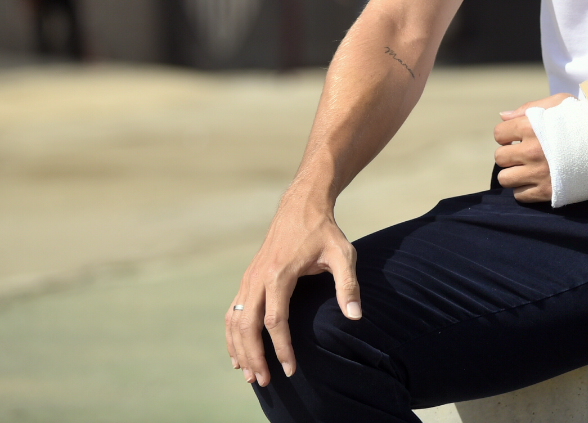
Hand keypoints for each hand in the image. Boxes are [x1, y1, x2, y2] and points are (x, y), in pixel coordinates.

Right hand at [226, 189, 359, 387]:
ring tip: (250, 375)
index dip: (282, 348)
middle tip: (266, 382)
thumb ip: (348, 285)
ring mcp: (249, 277)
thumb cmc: (324, 231)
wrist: (301, 205)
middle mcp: (258, 277)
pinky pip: (233, 311)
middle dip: (255, 356)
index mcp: (279, 274)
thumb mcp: (343, 253)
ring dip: (240, 349)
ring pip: (235, 320)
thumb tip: (355, 316)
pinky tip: (238, 353)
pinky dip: (233, 334)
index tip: (291, 369)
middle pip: (247, 325)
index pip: (275, 321)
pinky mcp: (247, 278)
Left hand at [494, 93, 572, 202]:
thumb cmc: (583, 120)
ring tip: (527, 169)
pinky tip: (537, 180)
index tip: (517, 138)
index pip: (499, 134)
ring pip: (506, 179)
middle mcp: (532, 150)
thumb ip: (529, 108)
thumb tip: (503, 116)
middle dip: (510, 155)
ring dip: (514, 174)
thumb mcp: (560, 103)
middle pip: (500, 158)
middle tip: (523, 154)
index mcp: (532, 126)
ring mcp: (538, 172)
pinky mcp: (547, 191)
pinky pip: (520, 195)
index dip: (507, 135)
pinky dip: (525, 189)